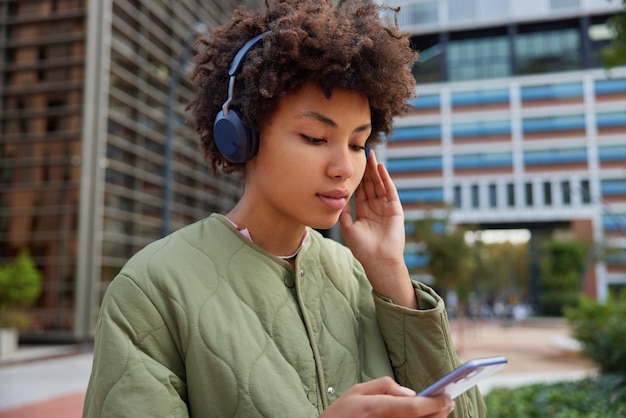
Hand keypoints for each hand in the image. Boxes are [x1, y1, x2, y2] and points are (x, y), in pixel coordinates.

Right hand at [319, 377, 454, 417]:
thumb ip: (384, 386)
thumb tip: (409, 392)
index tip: (446, 396)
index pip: (414, 407)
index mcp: (377, 408)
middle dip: (439, 412)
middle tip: (447, 402)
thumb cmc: (341, 414)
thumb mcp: (357, 391)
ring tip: (438, 411)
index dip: (434, 402)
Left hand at [339, 151, 415, 307]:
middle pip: (370, 184)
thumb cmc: (362, 248)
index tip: (351, 164)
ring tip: (371, 156)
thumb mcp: (348, 228)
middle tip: (362, 153)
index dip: (356, 178)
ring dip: (375, 170)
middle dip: (366, 170)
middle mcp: (375, 208)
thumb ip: (343, 212)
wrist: (378, 260)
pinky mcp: (395, 210)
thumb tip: (335, 197)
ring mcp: (386, 208)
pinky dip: (385, 179)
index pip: (359, 190)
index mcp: (363, 212)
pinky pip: (389, 191)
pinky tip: (380, 168)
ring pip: (379, 185)